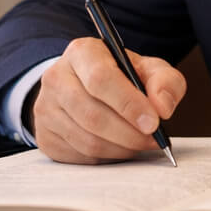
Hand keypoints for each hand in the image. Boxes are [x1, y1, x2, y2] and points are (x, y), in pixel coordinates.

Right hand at [31, 37, 185, 163]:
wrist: (86, 87)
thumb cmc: (122, 77)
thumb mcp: (148, 70)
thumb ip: (165, 81)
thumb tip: (162, 108)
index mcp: (82, 52)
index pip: (100, 79)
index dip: (129, 104)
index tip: (154, 122)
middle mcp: (56, 77)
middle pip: (92, 115)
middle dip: (129, 133)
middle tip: (153, 139)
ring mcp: (45, 108)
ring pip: (86, 140)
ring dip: (121, 148)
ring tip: (140, 143)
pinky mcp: (45, 136)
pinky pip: (79, 156)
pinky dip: (106, 158)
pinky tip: (119, 147)